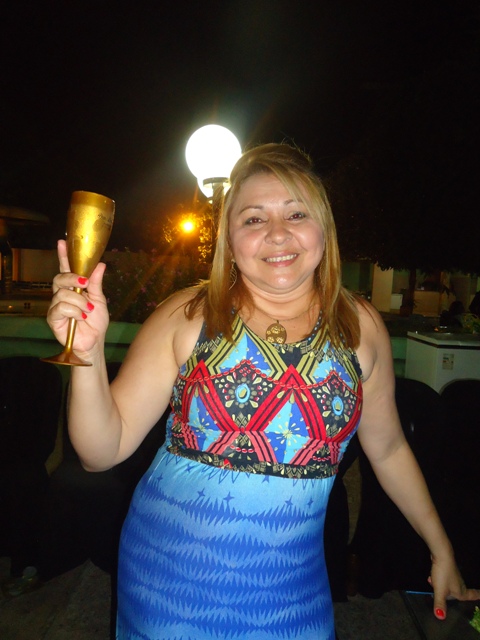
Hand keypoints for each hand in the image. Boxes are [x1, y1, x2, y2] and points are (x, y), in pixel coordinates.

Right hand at [46, 239, 109, 355]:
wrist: (95, 340)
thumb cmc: (96, 321)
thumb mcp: (99, 299)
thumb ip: (96, 283)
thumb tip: (100, 264)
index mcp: (73, 288)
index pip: (66, 269)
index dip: (63, 256)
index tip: (62, 242)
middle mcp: (62, 294)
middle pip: (60, 278)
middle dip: (73, 278)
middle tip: (85, 283)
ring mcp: (56, 306)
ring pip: (62, 294)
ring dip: (79, 301)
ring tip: (88, 311)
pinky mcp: (53, 318)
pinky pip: (60, 308)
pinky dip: (74, 311)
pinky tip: (81, 317)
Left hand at [428, 554, 479, 619]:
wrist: (441, 555)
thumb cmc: (443, 574)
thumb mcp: (440, 591)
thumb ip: (440, 604)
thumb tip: (441, 617)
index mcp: (461, 591)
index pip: (472, 596)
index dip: (477, 596)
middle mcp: (459, 583)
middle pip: (459, 593)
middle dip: (451, 596)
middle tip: (442, 596)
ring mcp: (454, 576)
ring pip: (449, 586)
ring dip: (441, 587)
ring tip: (432, 584)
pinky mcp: (447, 570)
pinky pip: (444, 579)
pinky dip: (438, 580)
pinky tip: (430, 578)